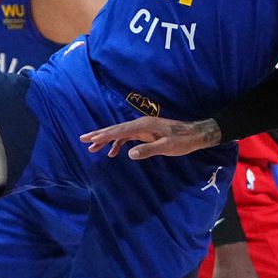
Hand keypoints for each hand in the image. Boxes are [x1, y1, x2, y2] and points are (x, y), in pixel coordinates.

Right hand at [81, 115, 221, 159]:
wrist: (195, 135)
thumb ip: (148, 150)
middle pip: (116, 129)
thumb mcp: (166, 147)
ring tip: (93, 149)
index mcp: (143, 126)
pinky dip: (118, 143)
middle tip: (83, 140)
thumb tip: (129, 154)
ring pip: (120, 133)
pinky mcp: (146, 132)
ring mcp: (143, 128)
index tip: (91, 139)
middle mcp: (141, 124)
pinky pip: (127, 137)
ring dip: (107, 140)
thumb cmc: (182, 141)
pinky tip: (113, 152)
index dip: (104, 135)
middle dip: (99, 134)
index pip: (119, 131)